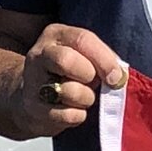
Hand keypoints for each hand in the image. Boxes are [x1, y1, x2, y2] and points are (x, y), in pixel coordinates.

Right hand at [11, 24, 125, 136]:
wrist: (32, 99)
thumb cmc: (67, 74)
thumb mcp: (83, 56)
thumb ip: (102, 59)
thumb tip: (119, 76)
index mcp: (55, 35)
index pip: (82, 39)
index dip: (104, 59)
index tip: (116, 76)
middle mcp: (40, 54)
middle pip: (67, 61)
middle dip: (89, 76)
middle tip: (93, 83)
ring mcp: (33, 81)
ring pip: (69, 91)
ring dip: (85, 98)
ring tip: (82, 98)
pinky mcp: (33, 108)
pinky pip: (67, 115)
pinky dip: (78, 116)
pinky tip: (72, 110)